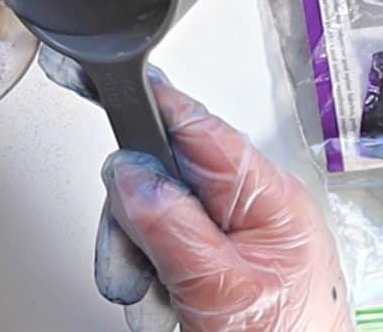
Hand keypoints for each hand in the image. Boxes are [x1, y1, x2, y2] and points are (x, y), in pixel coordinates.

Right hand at [39, 47, 353, 330]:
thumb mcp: (222, 289)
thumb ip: (172, 226)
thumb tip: (130, 172)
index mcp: (269, 200)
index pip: (200, 129)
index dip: (154, 102)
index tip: (113, 80)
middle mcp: (251, 211)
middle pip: (163, 175)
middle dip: (134, 219)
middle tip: (132, 263)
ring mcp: (230, 239)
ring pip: (151, 215)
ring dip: (136, 257)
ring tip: (153, 298)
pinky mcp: (213, 263)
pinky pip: (156, 247)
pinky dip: (144, 276)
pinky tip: (160, 302)